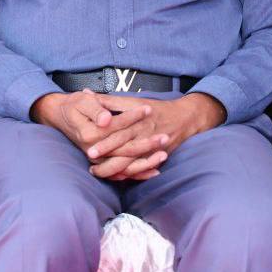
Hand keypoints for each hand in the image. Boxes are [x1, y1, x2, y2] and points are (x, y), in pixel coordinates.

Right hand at [31, 90, 167, 182]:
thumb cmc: (74, 106)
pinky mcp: (103, 164)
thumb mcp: (81, 101)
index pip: (116, 127)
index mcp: (90, 134)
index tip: (148, 109)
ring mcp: (99, 159)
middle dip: (147, 143)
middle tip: (165, 135)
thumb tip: (107, 119)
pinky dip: (140, 174)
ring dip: (146, 161)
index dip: (133, 117)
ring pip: (126, 165)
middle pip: (124, 148)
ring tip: (164, 153)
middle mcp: (93, 149)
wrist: (60, 116)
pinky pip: (124, 174)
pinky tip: (155, 171)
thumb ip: (95, 109)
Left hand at [85, 93, 225, 180]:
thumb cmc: (155, 108)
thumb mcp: (133, 100)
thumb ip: (109, 100)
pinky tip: (117, 178)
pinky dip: (131, 175)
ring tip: (98, 173)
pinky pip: (142, 169)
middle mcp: (145, 136)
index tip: (90, 149)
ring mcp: (152, 149)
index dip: (105, 142)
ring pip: (133, 164)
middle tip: (91, 165)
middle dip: (108, 160)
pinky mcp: (157, 157)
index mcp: (138, 121)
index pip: (119, 133)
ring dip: (116, 171)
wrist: (184, 118)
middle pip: (125, 151)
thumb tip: (86, 93)